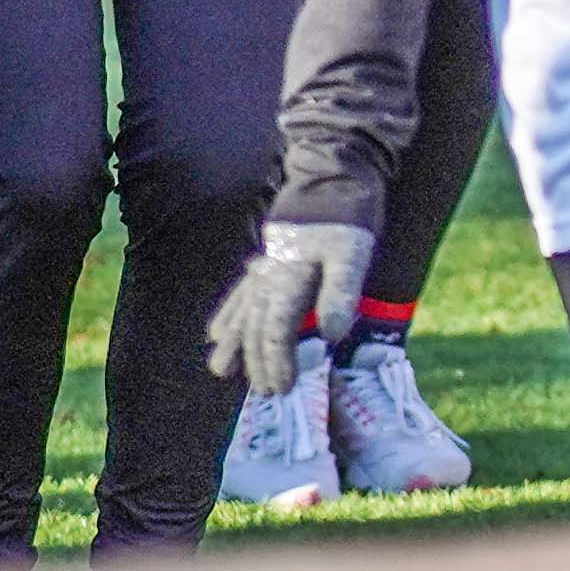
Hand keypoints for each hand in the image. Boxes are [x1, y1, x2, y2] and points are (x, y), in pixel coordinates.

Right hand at [207, 217, 372, 396]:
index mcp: (289, 279)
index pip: (276, 331)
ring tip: (221, 370)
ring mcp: (265, 267)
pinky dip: (229, 313)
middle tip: (266, 392)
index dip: (277, 362)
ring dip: (234, 343)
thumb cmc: (347, 220)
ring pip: (242, 312)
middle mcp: (270, 276)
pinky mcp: (267, 260)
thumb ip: (341, 294)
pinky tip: (216, 332)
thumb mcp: (353, 255)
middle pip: (256, 327)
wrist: (334, 177)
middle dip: (257, 362)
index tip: (283, 387)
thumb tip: (331, 336)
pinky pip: (241, 293)